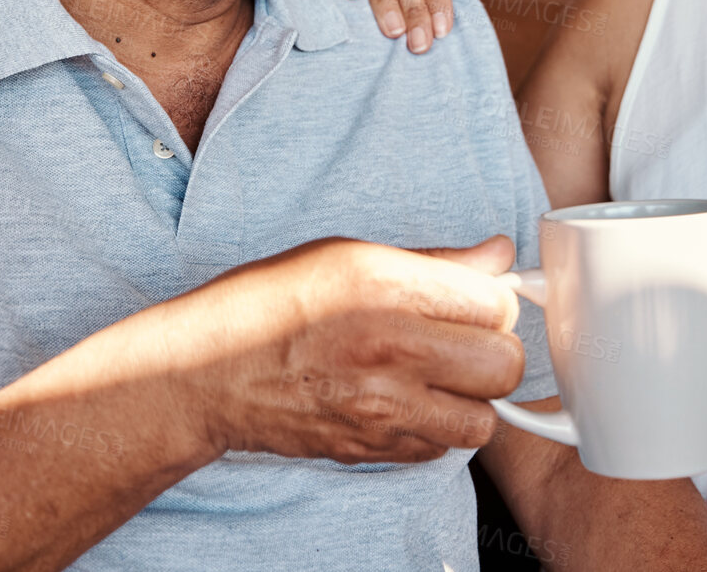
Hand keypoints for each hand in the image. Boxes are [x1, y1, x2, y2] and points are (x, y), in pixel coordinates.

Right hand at [153, 235, 525, 465]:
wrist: (203, 373)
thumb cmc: (269, 302)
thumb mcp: (349, 255)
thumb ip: (436, 261)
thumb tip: (498, 255)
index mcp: (385, 288)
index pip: (495, 304)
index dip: (493, 301)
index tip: (474, 301)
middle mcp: (387, 352)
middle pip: (503, 365)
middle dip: (495, 351)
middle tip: (466, 341)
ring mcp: (379, 410)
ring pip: (483, 420)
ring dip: (472, 399)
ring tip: (442, 377)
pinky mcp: (369, 450)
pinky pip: (439, 450)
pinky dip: (437, 429)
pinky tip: (408, 402)